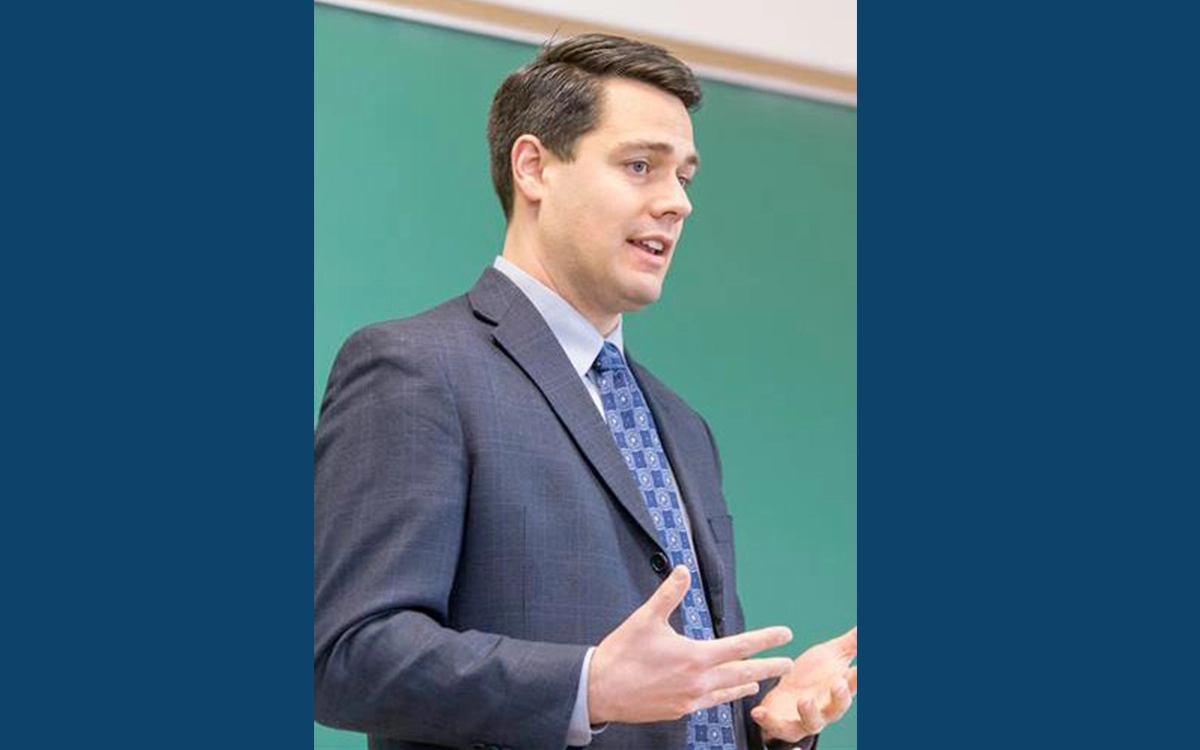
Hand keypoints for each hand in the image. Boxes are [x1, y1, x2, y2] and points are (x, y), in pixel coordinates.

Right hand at [588, 565, 795, 724]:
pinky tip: (729, 692)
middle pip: (743, 672)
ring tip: (762, 679)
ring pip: (728, 691)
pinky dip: (725, 696)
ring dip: (748, 682)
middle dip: (768, 666)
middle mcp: (698, 681)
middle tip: (788, 663)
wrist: (599, 690)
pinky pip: (711, 703)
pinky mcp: (680, 710)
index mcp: (694, 657)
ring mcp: (690, 699)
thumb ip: (669, 594)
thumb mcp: (646, 619)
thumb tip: (684, 570)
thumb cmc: (622, 653)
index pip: (740, 646)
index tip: (785, 634)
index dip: (765, 639)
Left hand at [751, 626, 856, 742]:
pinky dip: (769, 722)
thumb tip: (868, 626)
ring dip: (810, 713)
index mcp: (839, 690)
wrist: (784, 699)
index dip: (859, 678)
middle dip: (840, 697)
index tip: (863, 668)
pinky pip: (777, 728)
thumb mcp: (831, 656)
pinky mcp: (782, 725)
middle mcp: (826, 709)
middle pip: (838, 708)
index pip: (853, 684)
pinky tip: (759, 712)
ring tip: (805, 700)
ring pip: (812, 722)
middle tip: (839, 683)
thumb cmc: (812, 676)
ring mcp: (805, 719)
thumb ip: (852, 643)